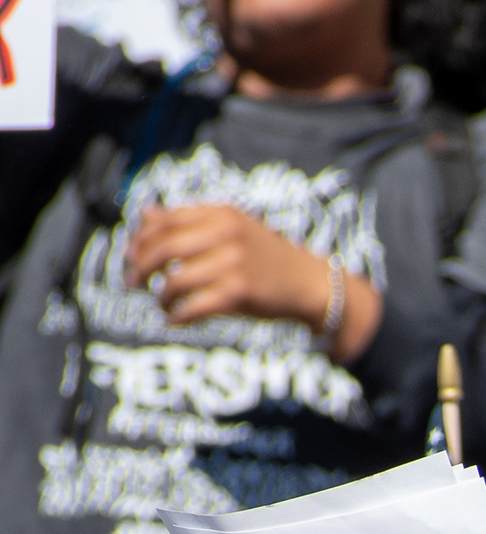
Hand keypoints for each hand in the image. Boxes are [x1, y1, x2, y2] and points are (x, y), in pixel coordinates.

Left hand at [125, 206, 379, 356]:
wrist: (308, 282)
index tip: (129, 254)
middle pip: (164, 248)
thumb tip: (145, 216)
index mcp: (220, 214)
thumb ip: (190, 221)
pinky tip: (173, 320)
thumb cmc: (266, 258)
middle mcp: (224, 234)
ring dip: (160, 295)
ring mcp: (232, 264)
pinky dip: (177, 316)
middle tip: (131, 281)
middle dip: (140, 266)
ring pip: (175, 279)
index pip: (165, 220)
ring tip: (160, 303)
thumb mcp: (231, 227)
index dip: (140, 239)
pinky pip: (194, 306)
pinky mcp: (238, 293)